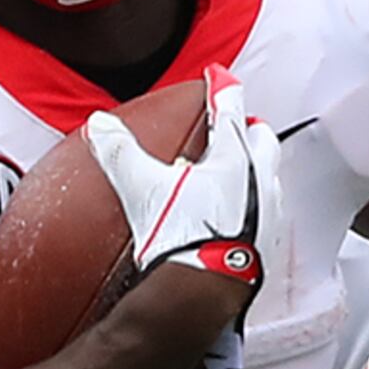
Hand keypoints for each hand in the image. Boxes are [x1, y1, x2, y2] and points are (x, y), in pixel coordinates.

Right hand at [87, 66, 268, 289]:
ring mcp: (270, 210)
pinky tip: (239, 217)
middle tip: (232, 128)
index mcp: (233, 155)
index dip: (221, 89)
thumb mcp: (142, 188)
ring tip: (236, 174)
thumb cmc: (182, 235)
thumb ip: (121, 153)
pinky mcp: (269, 242)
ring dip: (256, 169)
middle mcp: (260, 177)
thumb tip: (99, 125)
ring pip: (269, 175)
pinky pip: (267, 212)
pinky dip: (255, 206)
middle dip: (248, 129)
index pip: (229, 108)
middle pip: (261, 138)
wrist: (205, 291)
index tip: (217, 78)